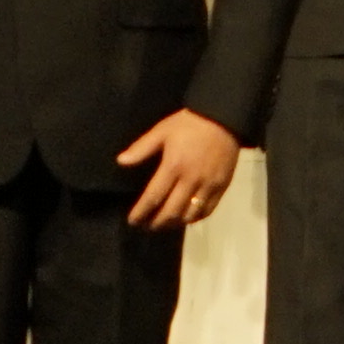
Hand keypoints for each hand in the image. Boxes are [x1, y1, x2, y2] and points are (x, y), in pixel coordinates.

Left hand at [121, 106, 244, 229]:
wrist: (223, 118)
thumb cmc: (189, 124)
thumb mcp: (162, 130)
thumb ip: (141, 148)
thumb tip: (120, 162)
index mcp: (173, 166)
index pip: (153, 197)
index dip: (141, 212)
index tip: (133, 221)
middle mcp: (191, 180)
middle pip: (171, 212)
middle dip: (156, 223)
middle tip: (147, 225)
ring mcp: (208, 186)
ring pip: (189, 216)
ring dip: (174, 224)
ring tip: (165, 223)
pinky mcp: (222, 187)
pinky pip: (207, 211)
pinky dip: (194, 218)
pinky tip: (186, 217)